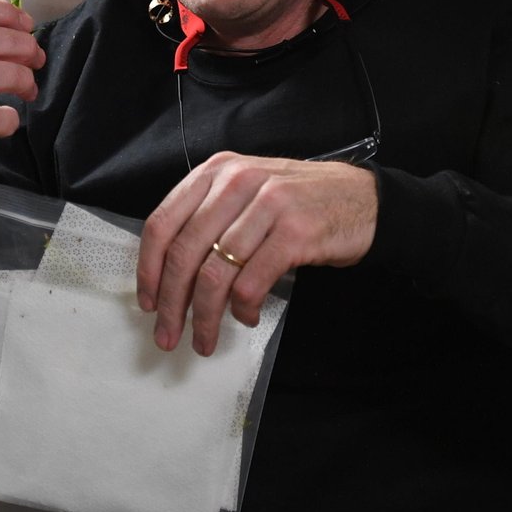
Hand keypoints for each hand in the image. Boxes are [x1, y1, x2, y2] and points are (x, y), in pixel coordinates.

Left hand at [137, 151, 378, 355]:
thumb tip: (169, 276)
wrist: (363, 199)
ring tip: (205, 340)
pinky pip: (252, 282)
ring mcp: (268, 204)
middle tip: (168, 335)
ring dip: (205, 317)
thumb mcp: (247, 193)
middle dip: (172, 303)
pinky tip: (246, 318)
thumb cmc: (299, 202)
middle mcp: (238, 182)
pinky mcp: (296, 232)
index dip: (148, 269)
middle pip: (185, 253)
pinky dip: (242, 309)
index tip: (148, 302)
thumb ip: (209, 219)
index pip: (163, 222)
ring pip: (215, 273)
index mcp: (217, 171)